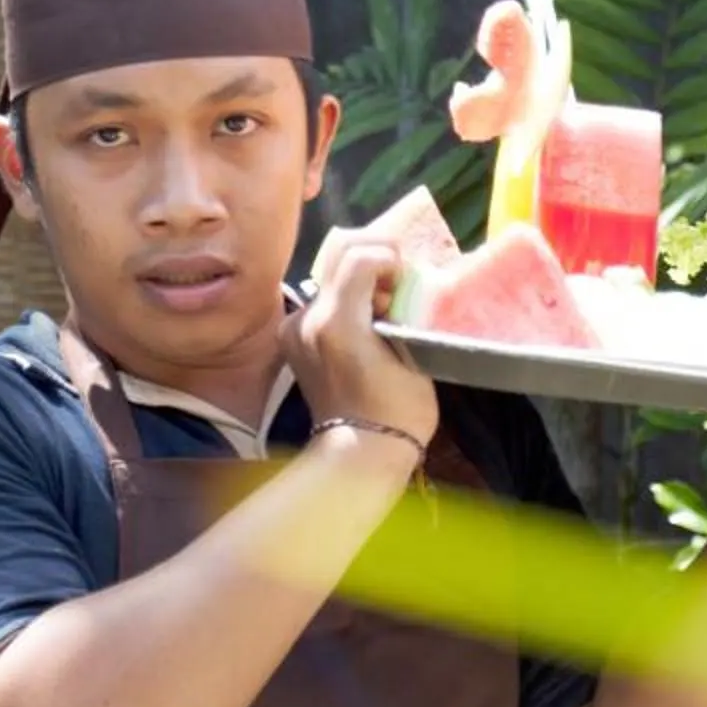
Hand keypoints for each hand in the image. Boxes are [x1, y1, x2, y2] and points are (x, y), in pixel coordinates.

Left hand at [282, 240, 439, 450]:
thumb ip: (401, 309)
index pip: (360, 255)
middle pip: (338, 253)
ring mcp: (294, 327)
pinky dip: (345, 299)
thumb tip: (397, 286)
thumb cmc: (398, 412)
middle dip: (374, 255)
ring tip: (384, 305)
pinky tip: (366, 321)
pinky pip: (322, 300)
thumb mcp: (414, 354)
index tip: (406, 279)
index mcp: (337, 320)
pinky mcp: (292, 338)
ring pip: (329, 275)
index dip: (390, 257)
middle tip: (397, 278)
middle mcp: (308, 317)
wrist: (358, 453)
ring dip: (360, 278)